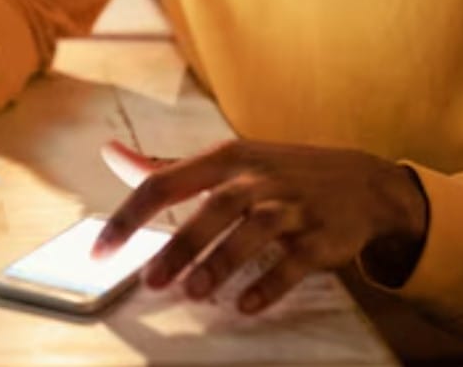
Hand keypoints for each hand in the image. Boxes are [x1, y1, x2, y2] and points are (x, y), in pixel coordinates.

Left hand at [93, 140, 428, 314]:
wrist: (362, 182)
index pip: (165, 182)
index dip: (129, 217)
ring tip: (194, 292)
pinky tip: (246, 305)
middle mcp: (257, 178)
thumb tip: (112, 156)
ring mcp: (292, 206)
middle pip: (214, 207)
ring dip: (223, 262)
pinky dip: (271, 283)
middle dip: (181, 244)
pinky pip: (295, 260)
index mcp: (225, 159)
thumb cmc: (278, 172)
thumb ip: (168, 166)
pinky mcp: (321, 235)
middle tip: (150, 281)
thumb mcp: (226, 160)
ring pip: (254, 231)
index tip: (100, 251)